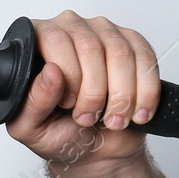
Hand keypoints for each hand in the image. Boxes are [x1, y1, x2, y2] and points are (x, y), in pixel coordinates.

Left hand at [6, 10, 159, 165]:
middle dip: (93, 92)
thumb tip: (50, 73)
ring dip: (121, 95)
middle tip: (87, 118)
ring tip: (112, 120)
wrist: (95, 148)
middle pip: (89, 46)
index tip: (68, 104)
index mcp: (37, 42)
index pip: (55, 40)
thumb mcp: (32, 127)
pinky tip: (136, 112)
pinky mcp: (134, 44)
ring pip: (121, 54)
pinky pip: (146, 60)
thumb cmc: (59, 133)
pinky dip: (145, 92)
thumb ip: (34, 102)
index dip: (67, 75)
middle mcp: (70, 29)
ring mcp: (104, 32)